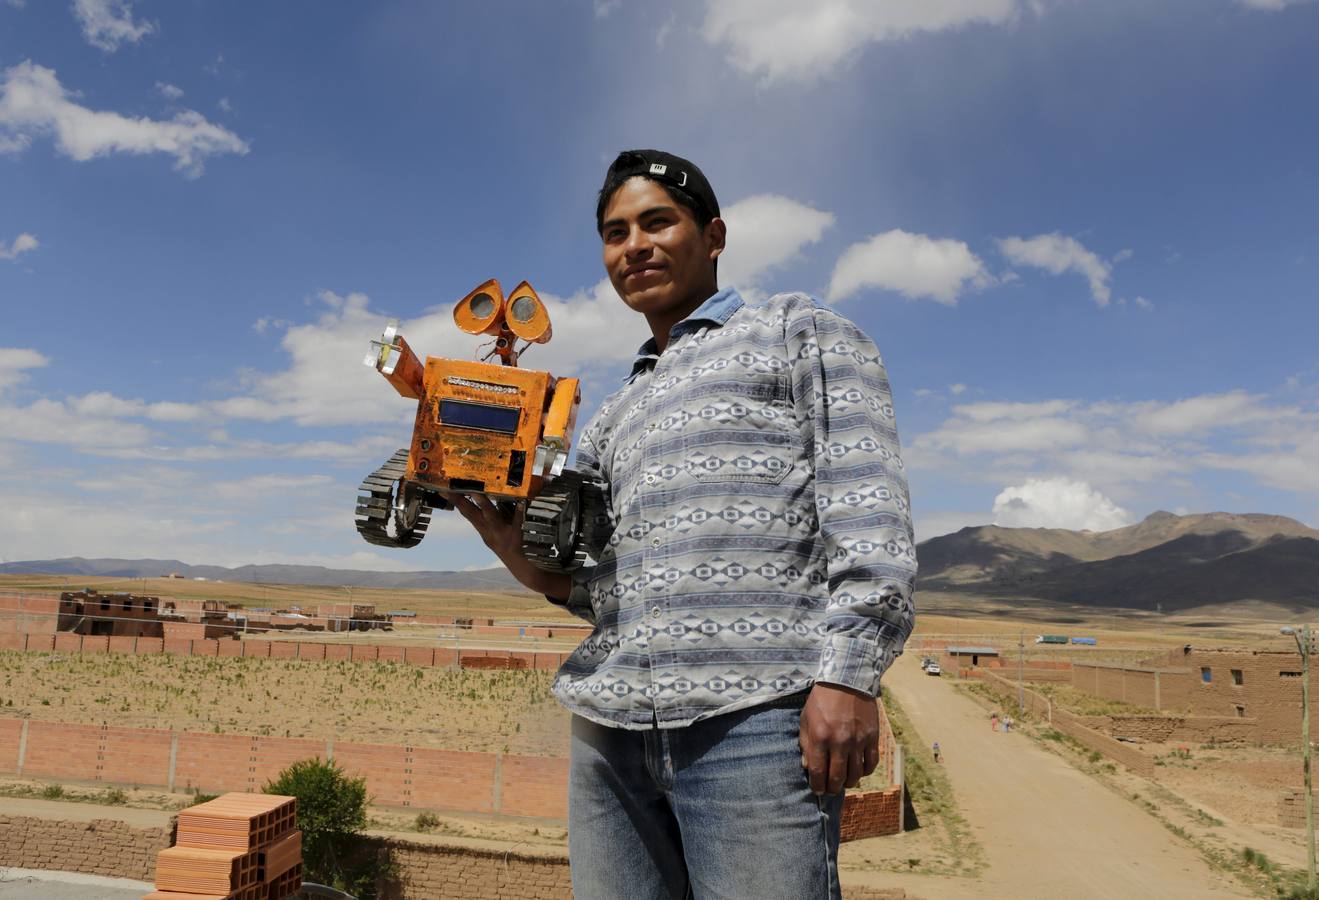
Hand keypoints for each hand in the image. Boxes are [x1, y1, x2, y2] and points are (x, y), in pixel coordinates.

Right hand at [450, 493, 569, 600]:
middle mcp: (490, 532)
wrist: (524, 569)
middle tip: (452, 489)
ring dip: (484, 505)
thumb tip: (487, 494)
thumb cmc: (509, 545)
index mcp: (484, 530)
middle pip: (473, 515)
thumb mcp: (495, 533)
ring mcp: (503, 534)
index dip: (455, 501)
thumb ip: (492, 516)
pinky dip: (520, 513)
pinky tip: (522, 502)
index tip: (444, 489)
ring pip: (491, 518)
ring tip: (478, 494)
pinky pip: (519, 522)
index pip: (467, 513)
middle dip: (461, 502)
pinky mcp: (518, 536)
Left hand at [799, 682, 879, 795]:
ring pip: (855, 775)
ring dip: (848, 783)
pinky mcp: (872, 737)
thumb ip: (805, 744)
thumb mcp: (806, 719)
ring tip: (844, 781)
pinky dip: (865, 772)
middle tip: (830, 789)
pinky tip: (858, 771)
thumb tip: (808, 767)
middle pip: (837, 778)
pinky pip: (871, 764)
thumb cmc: (822, 700)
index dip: (817, 786)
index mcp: (820, 737)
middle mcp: (839, 742)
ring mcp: (858, 740)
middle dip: (832, 788)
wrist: (847, 680)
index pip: (818, 772)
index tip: (817, 790)